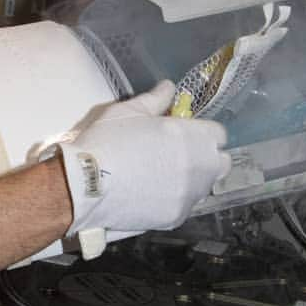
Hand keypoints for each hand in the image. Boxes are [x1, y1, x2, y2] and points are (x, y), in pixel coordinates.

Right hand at [41, 80, 230, 257]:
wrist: (86, 185)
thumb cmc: (108, 143)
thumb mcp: (129, 112)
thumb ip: (155, 100)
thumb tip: (169, 87)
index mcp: (193, 137)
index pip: (219, 135)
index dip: (202, 133)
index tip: (185, 135)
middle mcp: (200, 168)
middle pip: (219, 163)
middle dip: (205, 159)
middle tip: (178, 157)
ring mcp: (189, 196)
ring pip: (202, 188)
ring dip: (190, 181)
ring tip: (160, 179)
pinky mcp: (176, 217)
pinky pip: (183, 207)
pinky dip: (172, 201)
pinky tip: (150, 195)